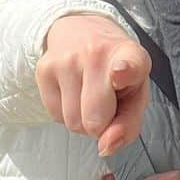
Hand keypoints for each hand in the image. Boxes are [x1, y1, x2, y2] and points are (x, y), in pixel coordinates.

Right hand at [37, 15, 149, 156]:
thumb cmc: (117, 73)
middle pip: (95, 119)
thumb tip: (105, 147)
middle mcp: (96, 52)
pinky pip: (55, 116)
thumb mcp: (135, 95)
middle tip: (107, 104)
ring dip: (83, 120)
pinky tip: (74, 92)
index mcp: (130, 55)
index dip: (124, 72)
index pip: (128, 65)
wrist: (82, 32)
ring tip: (89, 96)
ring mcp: (66, 59)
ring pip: (73, 122)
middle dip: (101, 125)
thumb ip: (128, 127)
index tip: (119, 74)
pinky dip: (66, 114)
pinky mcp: (43, 68)